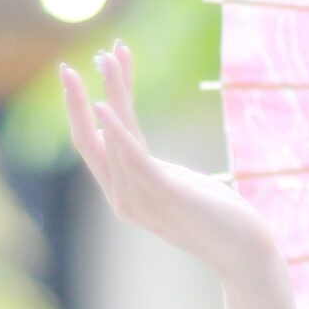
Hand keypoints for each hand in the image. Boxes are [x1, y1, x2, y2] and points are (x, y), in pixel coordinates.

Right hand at [62, 41, 276, 280]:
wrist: (244, 251)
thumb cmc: (214, 214)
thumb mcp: (172, 182)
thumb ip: (144, 165)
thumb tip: (118, 136)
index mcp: (121, 193)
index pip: (89, 145)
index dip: (78, 110)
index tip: (77, 74)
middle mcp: (121, 197)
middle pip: (87, 141)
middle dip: (75, 101)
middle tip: (64, 66)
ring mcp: (140, 199)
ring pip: (112, 137)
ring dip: (111, 93)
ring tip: (108, 58)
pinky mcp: (164, 193)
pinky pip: (133, 157)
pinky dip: (117, 129)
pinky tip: (106, 104)